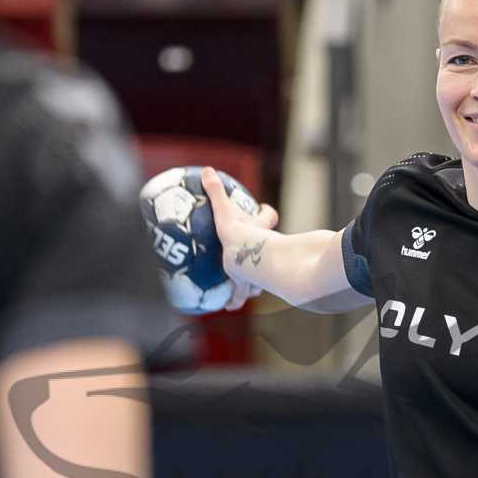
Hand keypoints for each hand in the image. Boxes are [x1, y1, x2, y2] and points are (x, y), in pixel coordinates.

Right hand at [200, 166, 278, 311]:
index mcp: (257, 231)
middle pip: (270, 249)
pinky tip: (228, 307)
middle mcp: (261, 251)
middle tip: (261, 257)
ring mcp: (257, 269)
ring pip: (259, 275)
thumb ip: (216, 192)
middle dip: (266, 253)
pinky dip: (234, 300)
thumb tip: (207, 170)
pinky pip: (239, 295)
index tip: (265, 209)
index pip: (267, 217)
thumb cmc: (240, 234)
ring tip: (246, 290)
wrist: (248, 259)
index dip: (266, 212)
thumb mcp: (224, 211)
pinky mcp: (248, 285)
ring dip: (254, 282)